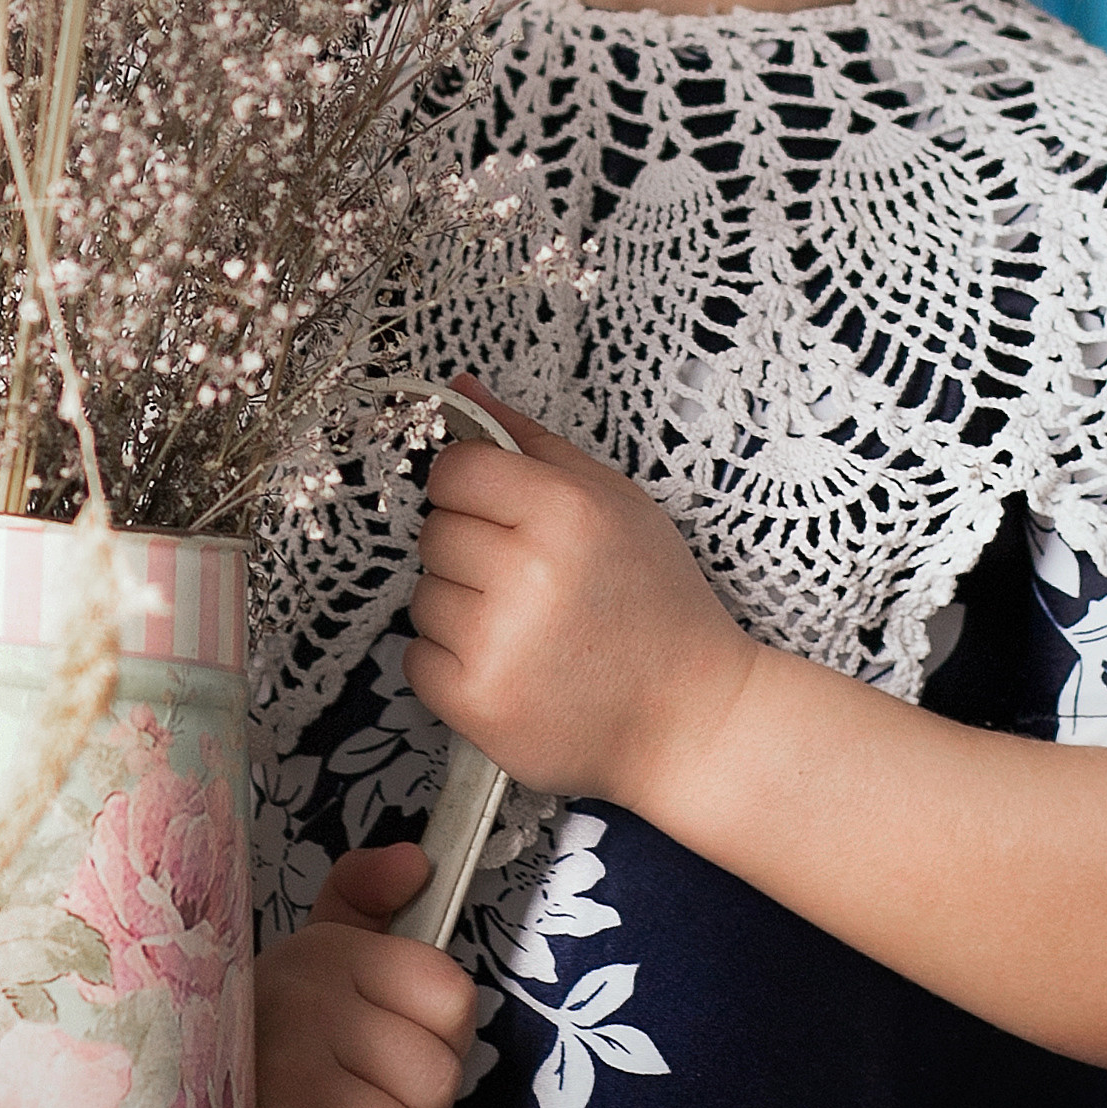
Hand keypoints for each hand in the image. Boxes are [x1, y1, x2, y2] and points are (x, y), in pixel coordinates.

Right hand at [255, 842, 477, 1107]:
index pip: (451, 994)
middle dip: (404, 1103)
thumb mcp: (308, 962)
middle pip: (438, 1076)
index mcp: (323, 955)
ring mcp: (289, 1084)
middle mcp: (305, 1006)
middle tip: (349, 1098)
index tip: (386, 1039)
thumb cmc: (260, 1044)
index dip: (433, 1032)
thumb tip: (414, 863)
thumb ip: (363, 906)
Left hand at [406, 375, 758, 816]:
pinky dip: (449, 664)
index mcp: (566, 511)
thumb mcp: (615, 501)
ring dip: (460, 609)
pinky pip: (415, 658)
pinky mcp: (478, 704)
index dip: (470, 488)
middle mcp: (529, 574)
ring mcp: (499, 644)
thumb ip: (532, 440)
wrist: (691, 719)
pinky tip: (508, 668)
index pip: (455, 470)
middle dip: (469, 551)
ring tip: (525, 629)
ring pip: (422, 596)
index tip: (498, 513)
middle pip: (433, 533)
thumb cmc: (655, 602)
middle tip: (527, 582)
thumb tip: (458, 388)